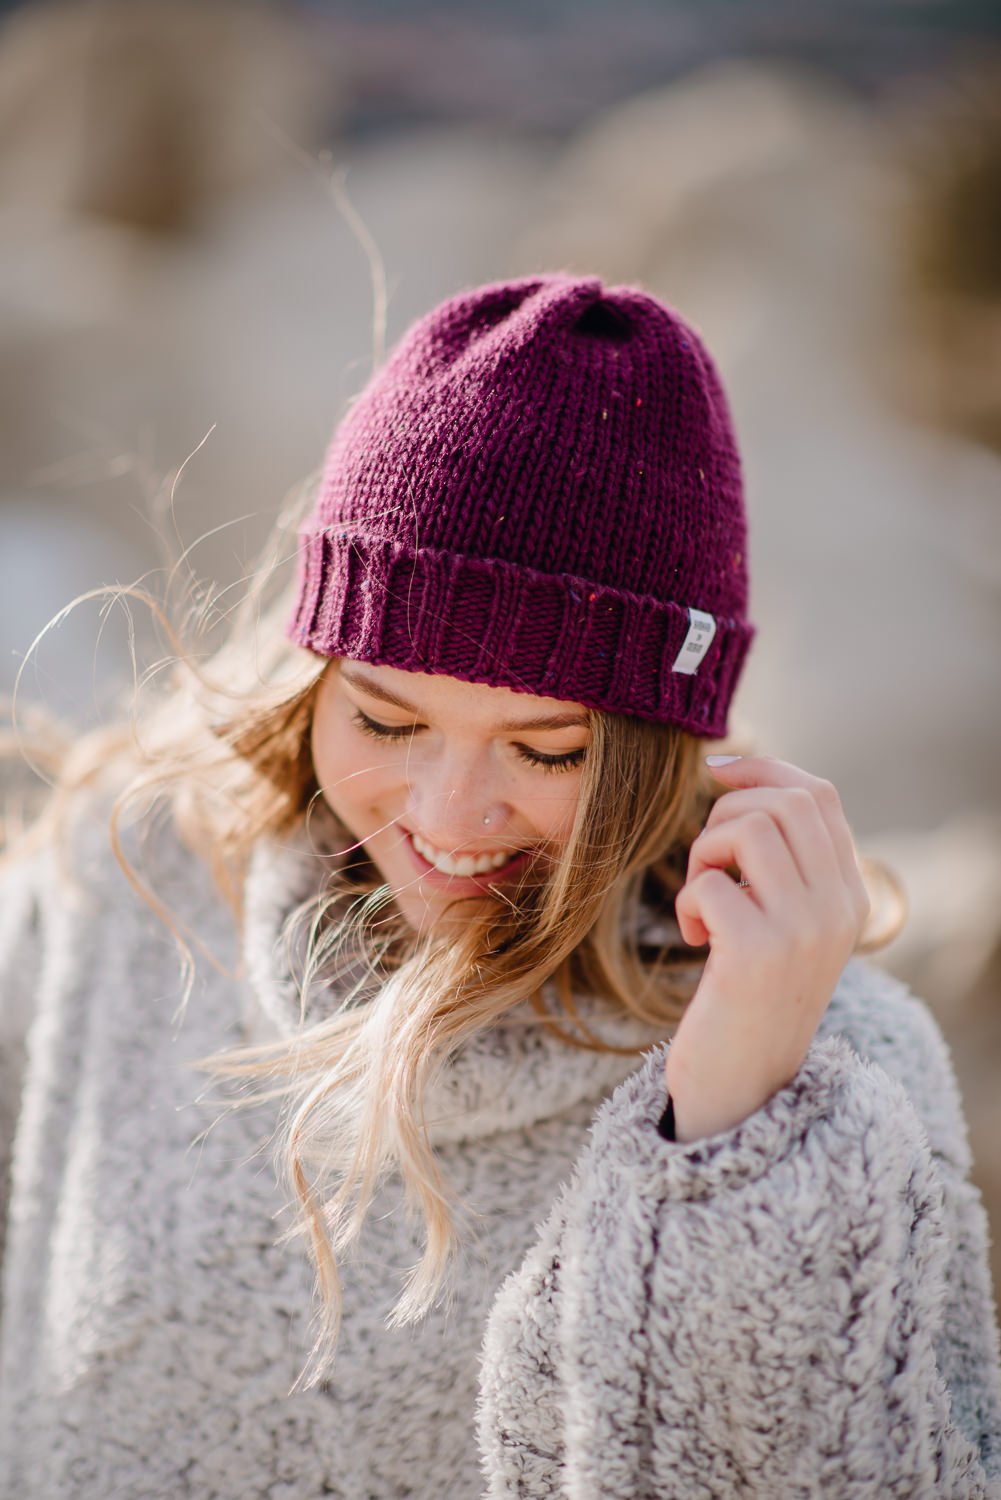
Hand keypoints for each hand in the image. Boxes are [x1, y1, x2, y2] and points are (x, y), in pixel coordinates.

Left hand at [666, 756, 869, 1142]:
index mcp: (850, 896)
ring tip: (701, 903)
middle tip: (708, 864)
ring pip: (746, 828)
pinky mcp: (756, 953)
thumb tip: (738, 778)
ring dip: (703, 855)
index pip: (819, 794)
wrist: (743, 1083)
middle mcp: (837, 908)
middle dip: (725, 813)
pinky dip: (687, 901)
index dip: (764, 768)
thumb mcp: (786, 924)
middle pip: (782, 801)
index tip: (717, 770)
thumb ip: (784, 865)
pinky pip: (708, 881)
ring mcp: (801, 930)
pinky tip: (695, 939)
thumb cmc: (748, 995)